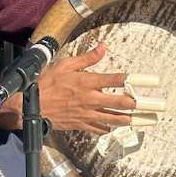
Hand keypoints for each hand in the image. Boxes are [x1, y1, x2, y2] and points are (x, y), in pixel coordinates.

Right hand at [0, 42, 135, 134]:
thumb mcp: (66, 64)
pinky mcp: (80, 125)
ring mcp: (86, 114)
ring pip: (112, 119)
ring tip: (135, 119)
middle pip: (119, 103)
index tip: (145, 79)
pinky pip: (97, 129)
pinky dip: (106, 128)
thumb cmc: (46, 84)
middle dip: (133, 104)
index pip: (115, 80)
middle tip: (143, 103)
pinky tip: (111, 127)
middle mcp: (90, 99)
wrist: (30, 107)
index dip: (131, 79)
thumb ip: (87, 58)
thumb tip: (103, 47)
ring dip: (125, 119)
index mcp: (88, 82)